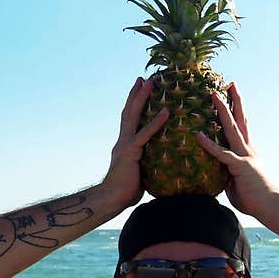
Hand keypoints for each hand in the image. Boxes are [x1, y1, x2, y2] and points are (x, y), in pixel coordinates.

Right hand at [103, 77, 168, 210]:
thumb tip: (159, 164)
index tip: (139, 90)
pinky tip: (166, 112)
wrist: (112, 199)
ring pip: (132, 116)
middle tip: (143, 78)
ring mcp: (125, 145)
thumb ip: (146, 164)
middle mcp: (123, 141)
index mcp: (125, 145)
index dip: (133, 104)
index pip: (129, 120)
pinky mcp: (131, 152)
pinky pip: (144, 134)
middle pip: (128, 112)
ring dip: (141, 98)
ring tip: (150, 82)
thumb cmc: (126, 191)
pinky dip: (155, 122)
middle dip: (135, 94)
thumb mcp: (138, 173)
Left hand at [196, 83, 273, 216]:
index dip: (238, 110)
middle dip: (233, 101)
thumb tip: (216, 173)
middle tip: (229, 83)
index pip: (242, 126)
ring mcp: (244, 156)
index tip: (233, 95)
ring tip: (213, 94)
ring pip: (232, 128)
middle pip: (240, 119)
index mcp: (248, 152)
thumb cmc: (254, 198)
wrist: (270, 206)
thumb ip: (226, 174)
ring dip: (222, 110)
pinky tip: (198, 135)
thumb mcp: (236, 183)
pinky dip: (209, 144)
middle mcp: (247, 149)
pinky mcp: (240, 166)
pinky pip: (222, 154)